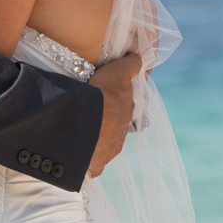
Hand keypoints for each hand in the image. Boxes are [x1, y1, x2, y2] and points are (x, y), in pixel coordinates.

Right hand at [87, 52, 141, 176]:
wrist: (87, 123)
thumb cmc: (103, 94)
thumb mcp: (117, 71)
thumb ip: (129, 65)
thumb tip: (140, 57)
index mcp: (126, 112)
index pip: (125, 107)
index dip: (116, 103)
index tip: (106, 99)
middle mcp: (122, 133)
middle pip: (116, 128)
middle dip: (108, 124)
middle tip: (94, 117)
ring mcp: (110, 151)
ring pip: (106, 146)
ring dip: (98, 141)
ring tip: (84, 135)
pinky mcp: (97, 165)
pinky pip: (94, 165)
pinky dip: (90, 162)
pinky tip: (82, 158)